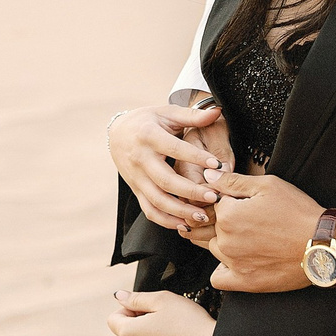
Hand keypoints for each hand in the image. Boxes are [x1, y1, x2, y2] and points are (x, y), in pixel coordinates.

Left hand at [107, 290, 214, 335]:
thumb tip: (119, 296)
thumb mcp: (162, 299)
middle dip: (142, 327)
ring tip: (175, 335)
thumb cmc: (189, 321)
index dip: (129, 310)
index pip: (113, 319)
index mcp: (128, 334)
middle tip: (166, 320)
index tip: (147, 309)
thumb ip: (136, 297)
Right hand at [109, 102, 229, 231]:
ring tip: (203, 216)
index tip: (218, 166)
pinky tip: (185, 224)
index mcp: (149, 136)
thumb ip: (192, 115)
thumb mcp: (167, 113)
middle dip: (191, 191)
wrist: (117, 132)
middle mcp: (140, 159)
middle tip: (214, 197)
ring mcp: (136, 177)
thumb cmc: (148, 121)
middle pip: (166, 180)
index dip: (197, 158)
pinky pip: (149, 210)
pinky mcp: (136, 190)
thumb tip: (217, 111)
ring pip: (157, 200)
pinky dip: (166, 221)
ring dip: (180, 211)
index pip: (175, 149)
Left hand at [208, 172, 323, 292]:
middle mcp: (226, 241)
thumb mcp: (268, 185)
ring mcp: (233, 263)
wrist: (322, 243)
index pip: (218, 203)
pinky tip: (238, 261)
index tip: (252, 205)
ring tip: (254, 239)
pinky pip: (218, 278)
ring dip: (228, 243)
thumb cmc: (298, 212)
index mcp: (228, 215)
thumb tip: (208, 177)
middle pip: (216, 226)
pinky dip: (224, 270)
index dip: (235, 201)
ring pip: (216, 248)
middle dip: (232, 221)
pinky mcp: (244, 282)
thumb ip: (233, 181)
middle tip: (258, 222)